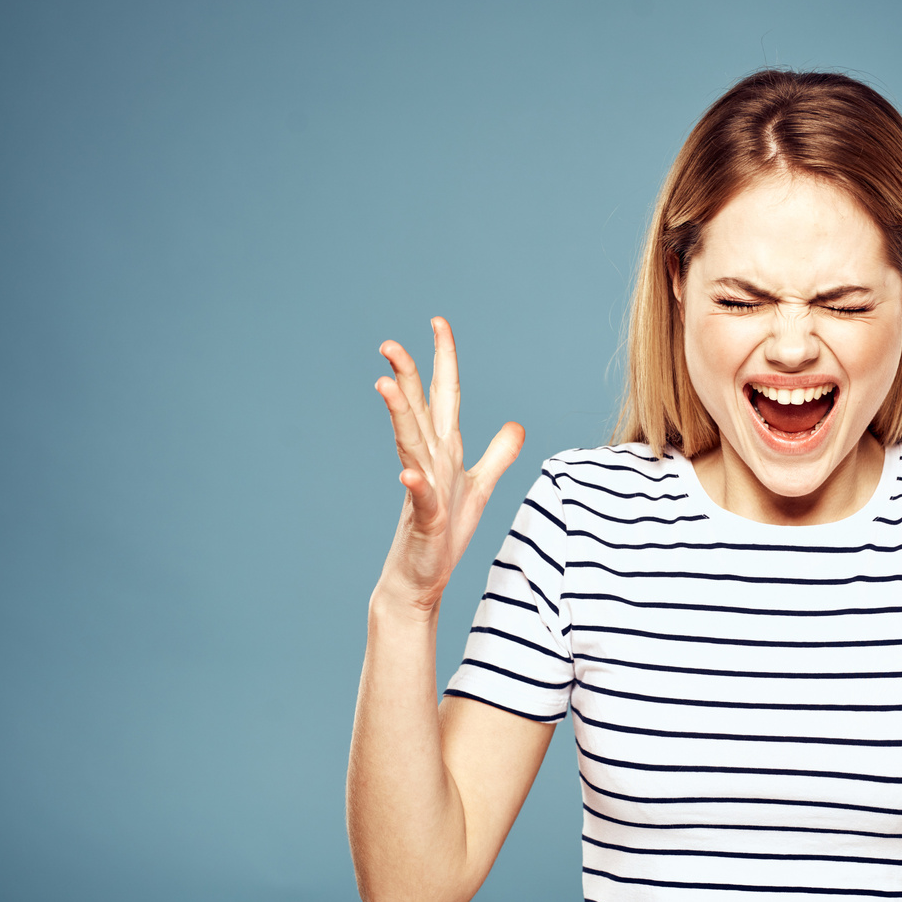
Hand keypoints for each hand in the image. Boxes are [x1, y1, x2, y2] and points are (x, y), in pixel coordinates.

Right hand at [374, 317, 524, 610]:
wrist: (421, 579)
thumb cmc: (446, 533)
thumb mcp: (481, 487)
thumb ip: (498, 454)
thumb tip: (516, 424)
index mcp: (446, 449)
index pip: (445, 394)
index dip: (444, 358)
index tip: (438, 322)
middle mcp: (432, 461)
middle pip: (419, 408)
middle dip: (407, 374)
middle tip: (389, 342)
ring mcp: (425, 488)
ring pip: (411, 443)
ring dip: (399, 414)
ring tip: (385, 384)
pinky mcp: (425, 519)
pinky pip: (420, 497)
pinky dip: (415, 484)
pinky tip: (409, 474)